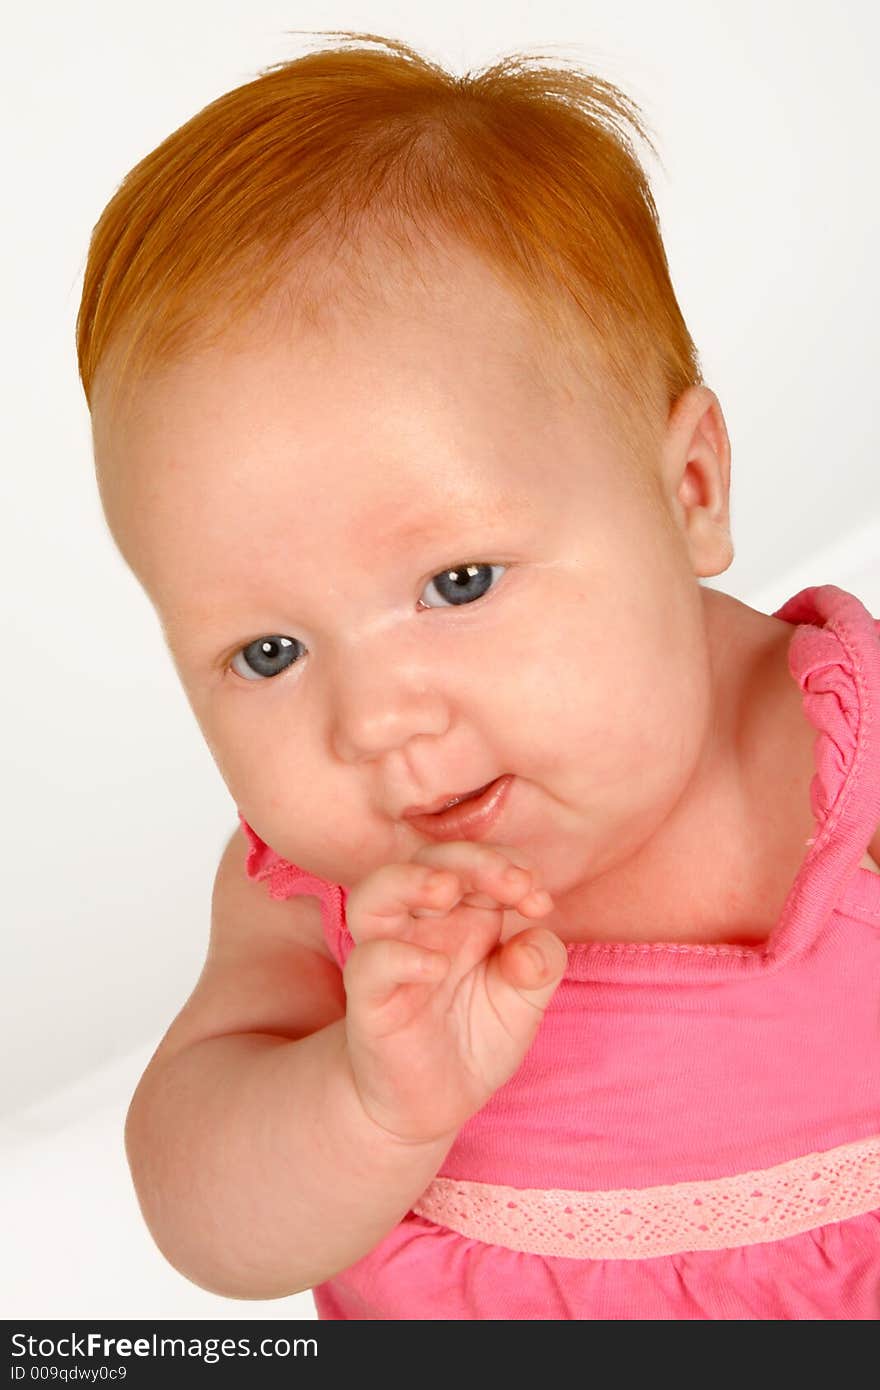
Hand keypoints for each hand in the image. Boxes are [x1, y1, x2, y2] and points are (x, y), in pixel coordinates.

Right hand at [341, 840, 568, 1145]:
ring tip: (448, 890)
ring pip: (374, 894)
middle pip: (428, 861)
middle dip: (471, 859)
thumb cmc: (475, 1038)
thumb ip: (540, 965)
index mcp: (464, 915)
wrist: (431, 1104)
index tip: (539, 901)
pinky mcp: (369, 999)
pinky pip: (369, 963)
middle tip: (512, 884)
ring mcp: (390, 957)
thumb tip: (533, 939)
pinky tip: (436, 966)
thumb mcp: (525, 1002)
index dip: (509, 865)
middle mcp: (422, 926)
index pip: (477, 862)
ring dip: (410, 880)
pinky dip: (399, 955)